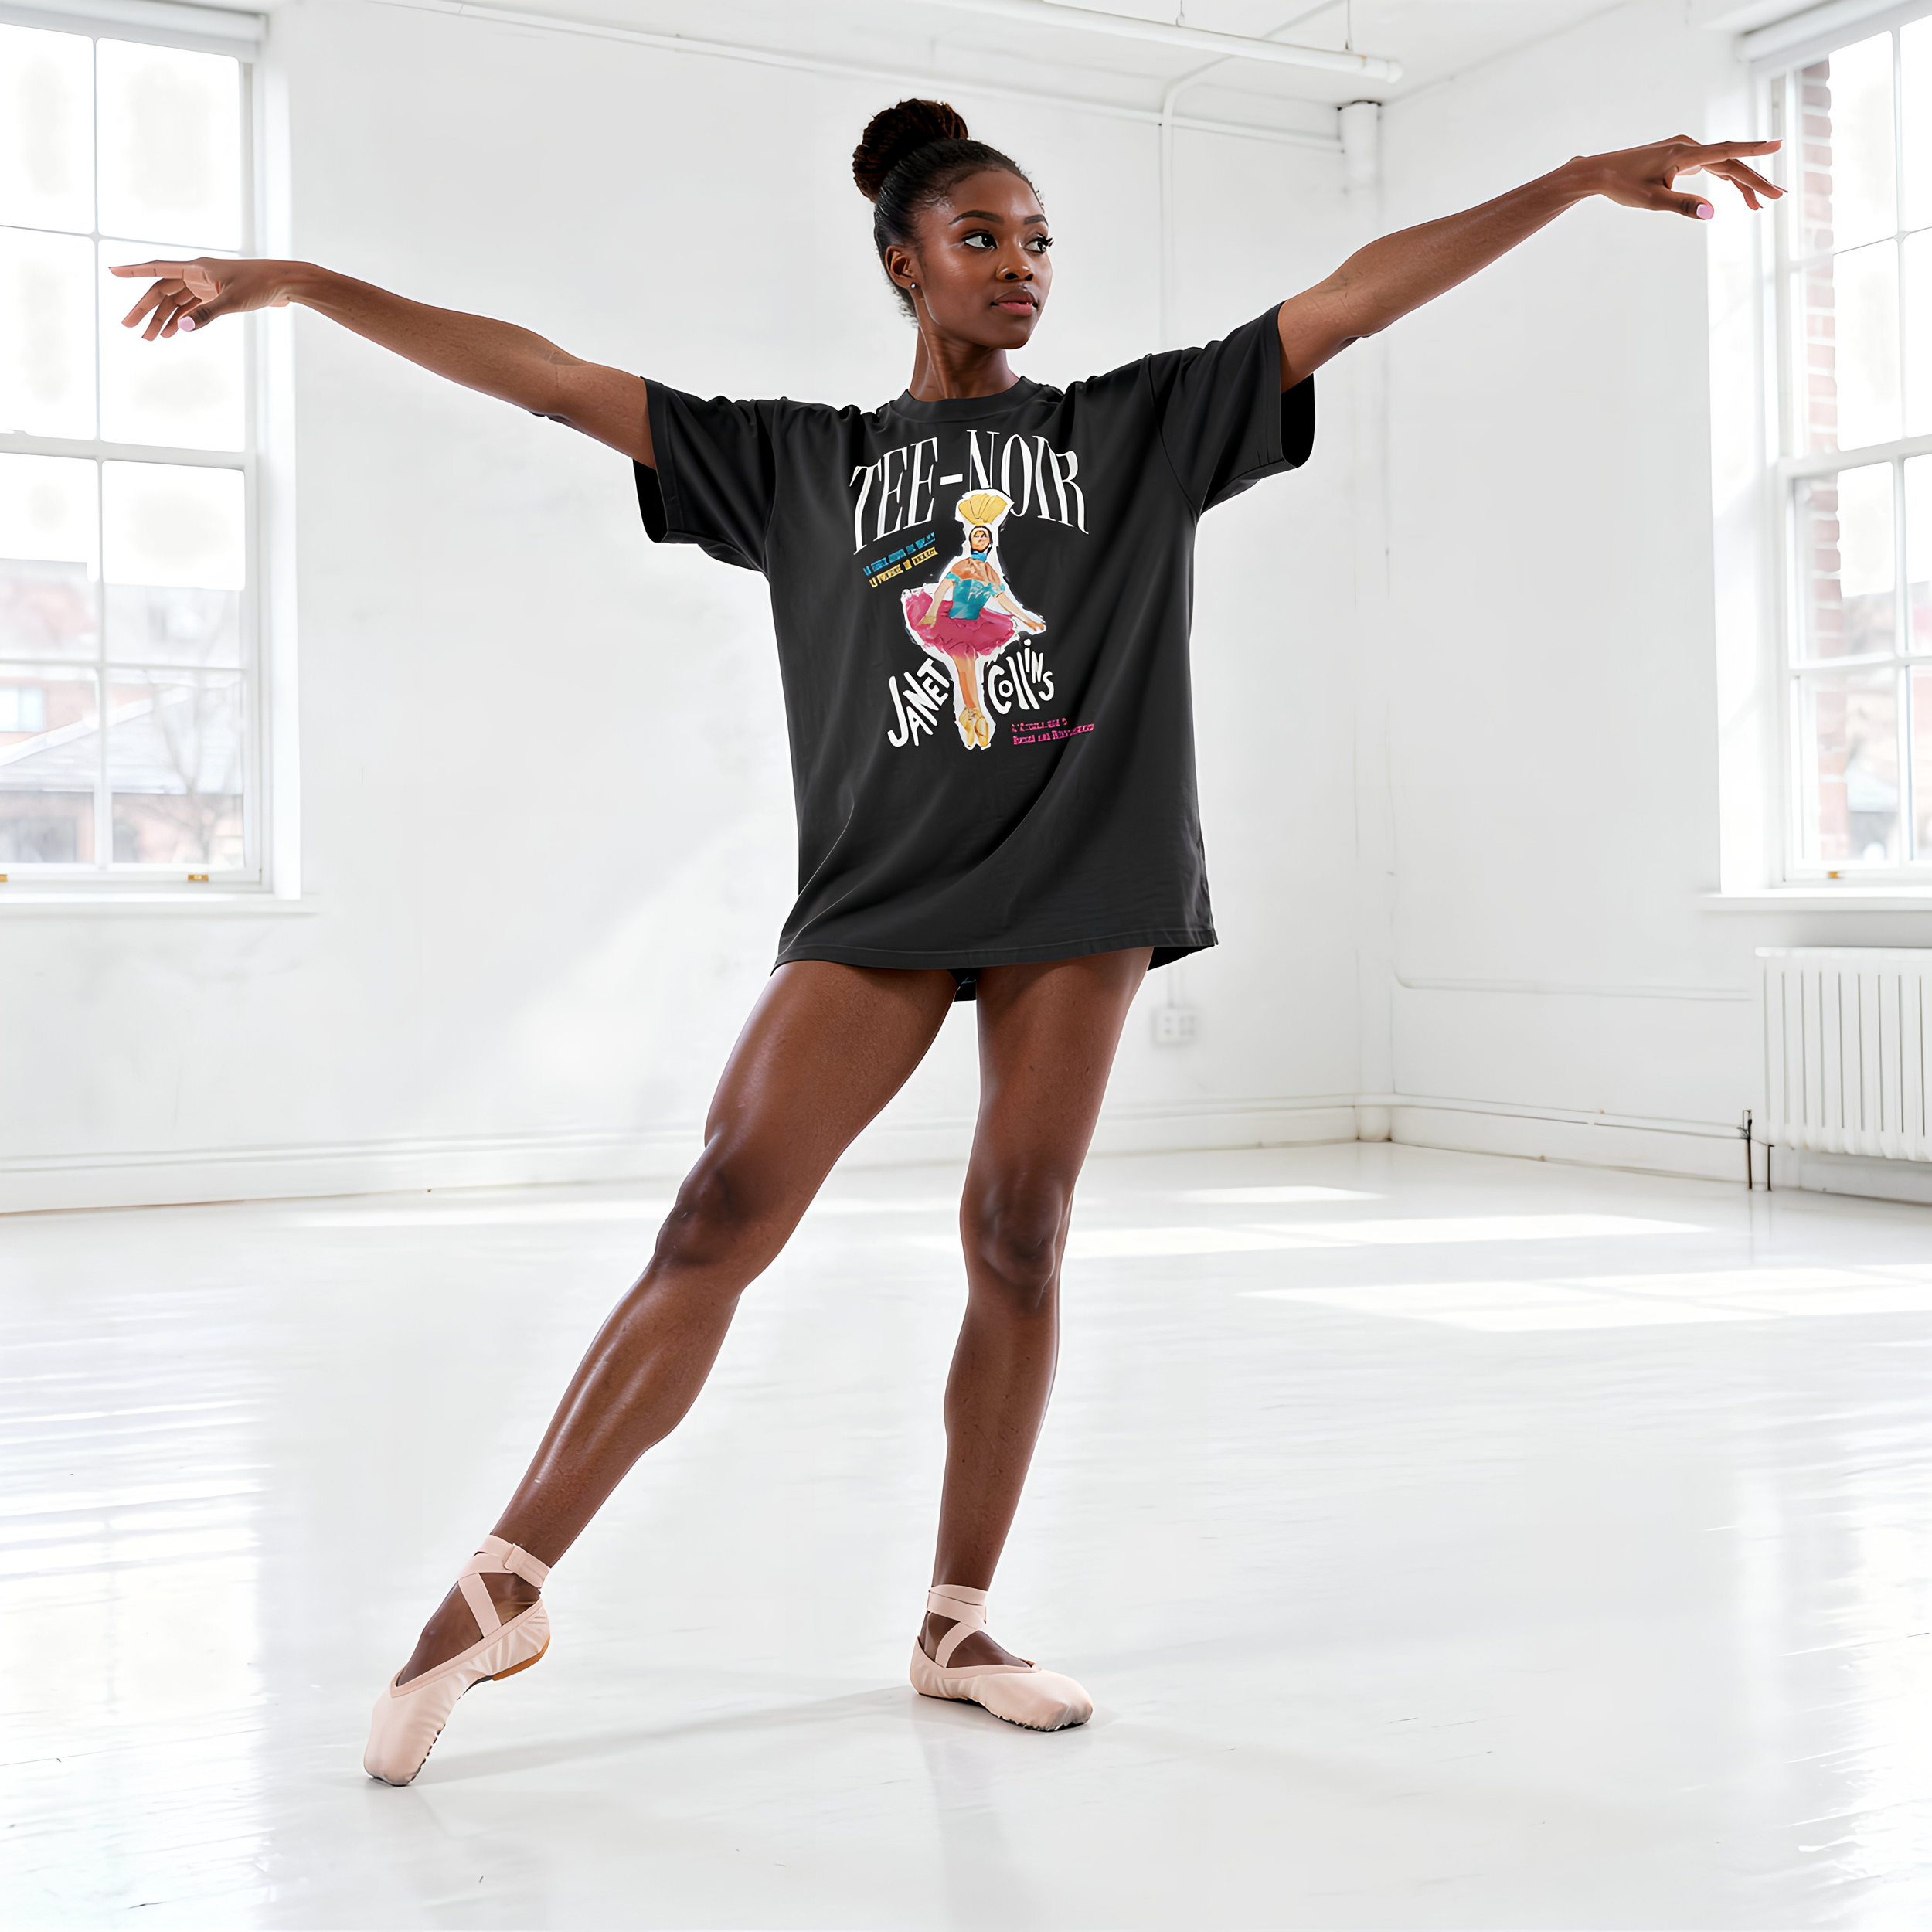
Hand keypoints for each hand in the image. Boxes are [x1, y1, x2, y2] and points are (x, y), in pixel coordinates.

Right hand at [110, 257, 296, 338]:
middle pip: (163, 291)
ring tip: (150, 339)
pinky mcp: (216, 296)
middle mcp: (197, 274)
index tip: (111, 271)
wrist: (285, 283)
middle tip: (129, 327)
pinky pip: (191, 307)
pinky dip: (182, 319)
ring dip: (164, 319)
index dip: (133, 270)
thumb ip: (206, 314)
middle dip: (146, 309)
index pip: (157, 268)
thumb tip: (182, 327)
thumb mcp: (233, 301)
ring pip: (176, 302)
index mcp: (196, 268)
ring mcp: (206, 285)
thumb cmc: (261, 285)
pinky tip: (174, 332)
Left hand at [1576, 136, 1782, 218]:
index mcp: (1684, 153)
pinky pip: (1710, 165)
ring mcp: (1685, 150)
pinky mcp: (1680, 156)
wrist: (1600, 171)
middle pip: (1730, 162)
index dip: (1754, 151)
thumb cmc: (1623, 185)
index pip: (1727, 152)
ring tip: (1758, 205)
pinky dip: (1724, 178)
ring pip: (1722, 165)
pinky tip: (1736, 190)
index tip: (1779, 145)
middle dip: (1754, 180)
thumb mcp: (1651, 200)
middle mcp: (1689, 146)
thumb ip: (1682, 205)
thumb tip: (1711, 212)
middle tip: (1776, 197)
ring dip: (1741, 183)